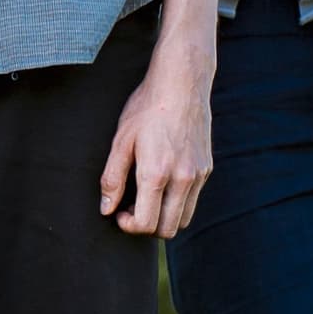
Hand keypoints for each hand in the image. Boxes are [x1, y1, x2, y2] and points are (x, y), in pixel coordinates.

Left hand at [98, 43, 213, 236]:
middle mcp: (182, 178)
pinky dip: (177, 202)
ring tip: (147, 198)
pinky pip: (193, 199)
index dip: (129, 226)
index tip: (119, 213)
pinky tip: (162, 183)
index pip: (147, 224)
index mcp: (157, 173)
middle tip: (131, 209)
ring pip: (184, 218)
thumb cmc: (146, 109)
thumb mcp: (121, 141)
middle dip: (147, 226)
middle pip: (169, 229)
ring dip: (165, 217)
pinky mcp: (207, 168)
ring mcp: (198, 174)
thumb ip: (112, 179)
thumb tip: (106, 209)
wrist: (182, 84)